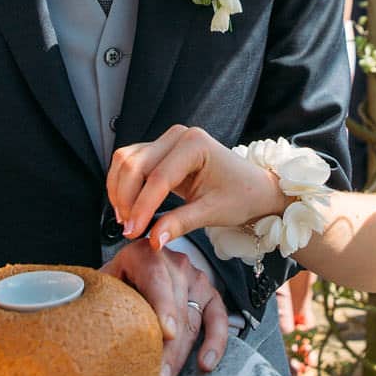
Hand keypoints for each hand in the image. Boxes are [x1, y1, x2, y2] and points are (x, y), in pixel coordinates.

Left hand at [103, 238, 228, 375]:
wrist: (140, 264)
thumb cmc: (119, 278)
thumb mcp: (106, 278)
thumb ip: (101, 294)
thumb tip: (81, 319)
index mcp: (145, 254)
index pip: (156, 279)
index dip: (162, 307)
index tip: (165, 333)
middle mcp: (174, 263)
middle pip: (176, 309)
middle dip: (167, 349)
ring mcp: (196, 278)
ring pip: (192, 320)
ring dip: (180, 355)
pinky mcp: (210, 294)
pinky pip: (218, 319)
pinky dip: (215, 342)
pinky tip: (205, 364)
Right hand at [107, 125, 285, 253]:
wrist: (254, 187)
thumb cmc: (241, 195)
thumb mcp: (212, 212)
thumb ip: (180, 224)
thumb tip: (153, 239)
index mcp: (195, 144)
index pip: (158, 177)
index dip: (142, 206)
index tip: (133, 231)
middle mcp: (178, 136)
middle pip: (135, 164)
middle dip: (126, 198)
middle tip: (128, 229)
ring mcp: (168, 141)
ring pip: (127, 161)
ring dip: (120, 191)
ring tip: (126, 220)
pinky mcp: (161, 151)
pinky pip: (132, 164)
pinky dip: (124, 186)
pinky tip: (129, 208)